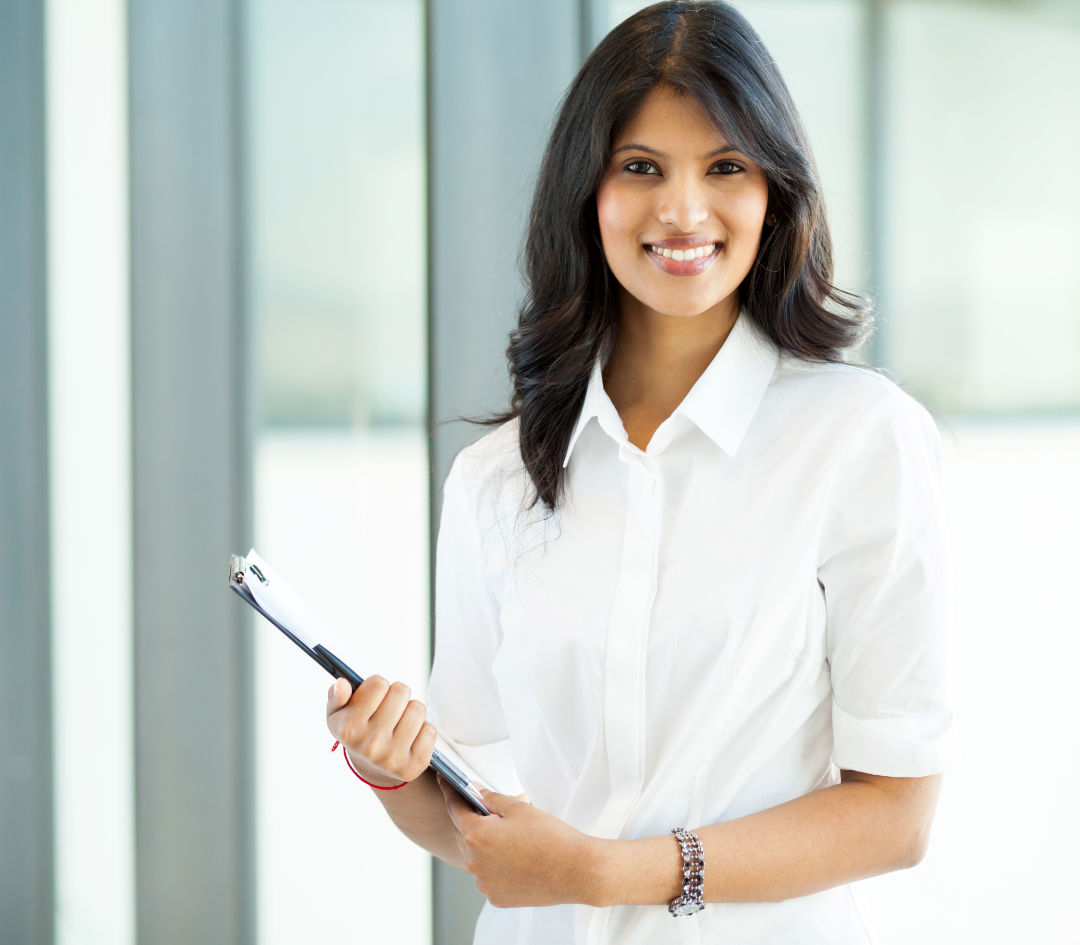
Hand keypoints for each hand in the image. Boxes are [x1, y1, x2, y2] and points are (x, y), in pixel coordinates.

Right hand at [325, 676, 436, 787]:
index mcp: (349, 728)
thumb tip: (342, 684)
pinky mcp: (414, 765)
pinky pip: (430, 730)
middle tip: (389, 707)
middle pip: (401, 692)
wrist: (373, 767)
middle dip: (397, 695)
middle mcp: (370, 745)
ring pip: (418, 709)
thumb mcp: (338, 714)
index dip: (377, 685)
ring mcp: (393, 757)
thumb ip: (336, 696)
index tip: (373, 697)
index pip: (378, 684)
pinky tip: (410, 736)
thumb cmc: (357, 731)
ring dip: (411, 710)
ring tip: (400, 720)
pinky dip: (423, 729)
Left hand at [438, 777, 603, 907]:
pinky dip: (493, 865)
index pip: (454, 808)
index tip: (445, 782)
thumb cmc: (551, 838)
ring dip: (483, 844)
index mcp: (476, 836)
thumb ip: (490, 798)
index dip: (450, 792)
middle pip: (462, 834)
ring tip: (506, 835)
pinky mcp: (497, 897)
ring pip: (475, 857)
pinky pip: (487, 876)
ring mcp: (484, 883)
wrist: (576, 870)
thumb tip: (476, 792)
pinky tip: (513, 856)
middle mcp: (474, 862)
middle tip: (483, 807)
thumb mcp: (518, 808)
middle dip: (470, 819)